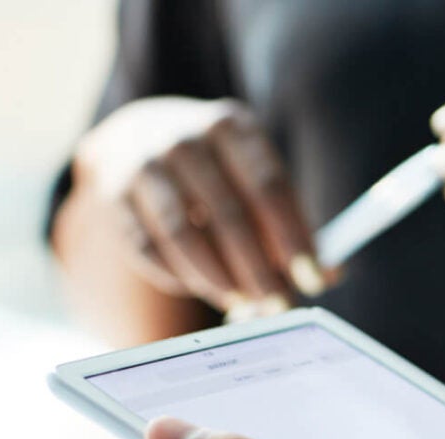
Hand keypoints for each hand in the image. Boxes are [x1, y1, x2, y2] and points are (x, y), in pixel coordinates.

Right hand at [74, 97, 331, 313]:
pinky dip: (180, 277)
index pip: (269, 186)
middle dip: (258, 270)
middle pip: (228, 214)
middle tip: (278, 306)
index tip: (312, 280)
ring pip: (183, 235)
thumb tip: (330, 275)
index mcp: (232, 126)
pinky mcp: (114, 195)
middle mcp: (184, 137)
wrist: (139, 139)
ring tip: (242, 303)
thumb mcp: (258, 181)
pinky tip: (202, 286)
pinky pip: (149, 249)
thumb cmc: (220, 173)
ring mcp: (143, 163)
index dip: (293, 239)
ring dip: (218, 279)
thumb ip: (293, 226)